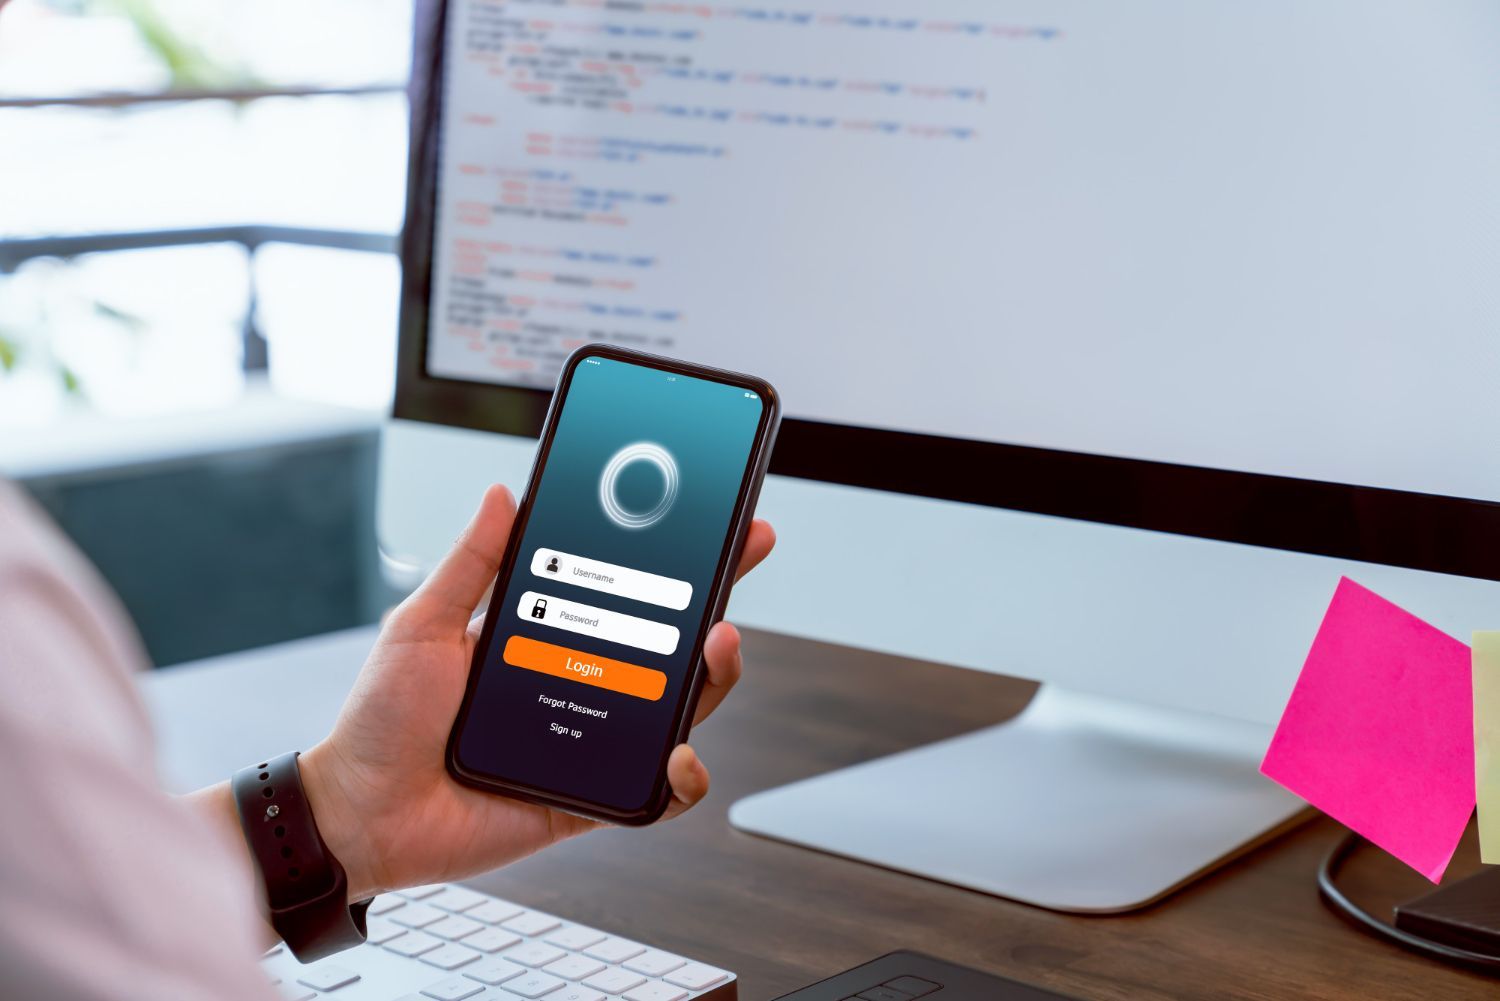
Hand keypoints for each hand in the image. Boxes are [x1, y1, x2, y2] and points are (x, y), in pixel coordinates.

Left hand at [299, 485, 774, 900]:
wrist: (361, 813)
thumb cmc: (382, 720)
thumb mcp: (424, 624)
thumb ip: (471, 563)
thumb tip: (502, 493)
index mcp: (548, 636)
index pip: (627, 590)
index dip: (677, 557)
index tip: (715, 520)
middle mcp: (581, 683)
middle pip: (672, 642)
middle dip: (718, 596)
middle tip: (739, 560)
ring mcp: (592, 742)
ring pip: (682, 708)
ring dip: (715, 676)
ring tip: (716, 646)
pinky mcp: (592, 799)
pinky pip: (660, 792)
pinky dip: (684, 776)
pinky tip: (675, 754)